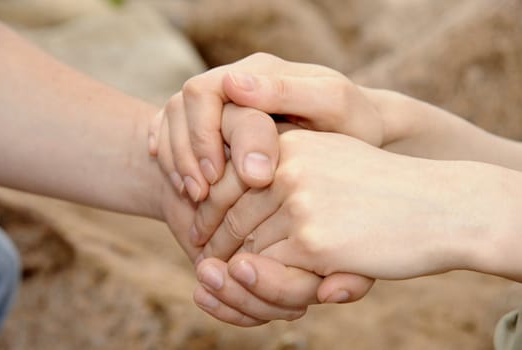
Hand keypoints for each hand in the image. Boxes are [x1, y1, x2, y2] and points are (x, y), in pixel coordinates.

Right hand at [148, 52, 386, 201]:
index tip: (217, 177)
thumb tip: (233, 83)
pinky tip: (189, 188)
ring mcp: (222, 105)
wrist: (359, 135)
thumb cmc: (352, 122)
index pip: (206, 93)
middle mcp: (234, 83)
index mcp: (258, 72)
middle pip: (184, 107)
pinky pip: (175, 137)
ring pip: (174, 122)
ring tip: (196, 196)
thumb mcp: (330, 103)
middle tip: (201, 193)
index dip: (202, 136)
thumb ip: (285, 91)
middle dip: (188, 152)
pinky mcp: (215, 126)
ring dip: (179, 161)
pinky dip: (176, 162)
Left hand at [186, 105, 374, 324]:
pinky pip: (270, 270)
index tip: (203, 234)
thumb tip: (241, 196)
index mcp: (289, 144)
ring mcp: (300, 203)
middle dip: (214, 243)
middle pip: (230, 215)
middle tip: (206, 263)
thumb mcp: (333, 160)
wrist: (442, 206)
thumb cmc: (387, 187)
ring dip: (233, 269)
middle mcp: (289, 167)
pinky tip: (260, 284)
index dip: (209, 210)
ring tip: (220, 279)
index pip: (227, 179)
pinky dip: (262, 283)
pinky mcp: (313, 241)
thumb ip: (289, 171)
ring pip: (246, 247)